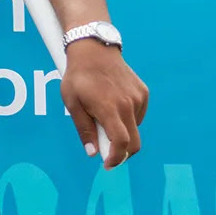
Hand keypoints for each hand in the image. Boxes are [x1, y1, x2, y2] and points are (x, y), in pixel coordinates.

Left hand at [60, 41, 148, 168]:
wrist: (94, 49)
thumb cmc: (79, 76)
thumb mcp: (72, 102)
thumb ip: (84, 128)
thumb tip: (92, 152)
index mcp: (109, 108)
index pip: (121, 142)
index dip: (116, 158)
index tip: (108, 164)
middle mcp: (128, 104)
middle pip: (134, 142)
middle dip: (122, 153)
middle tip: (107, 153)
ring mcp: (138, 98)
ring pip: (135, 128)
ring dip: (122, 132)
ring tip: (102, 118)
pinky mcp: (143, 93)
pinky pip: (138, 115)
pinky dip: (127, 119)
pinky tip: (112, 106)